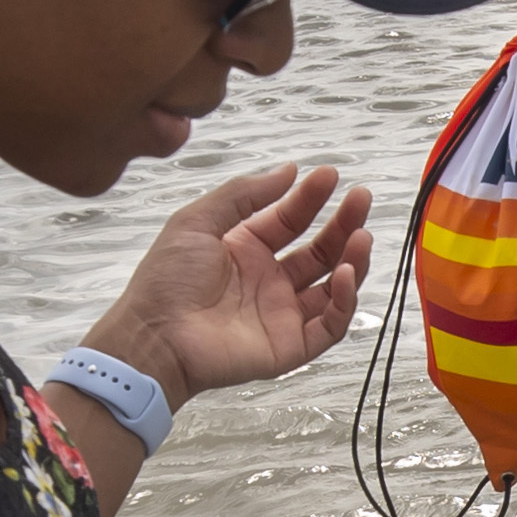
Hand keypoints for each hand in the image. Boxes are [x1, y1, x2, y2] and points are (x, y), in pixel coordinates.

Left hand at [91, 163, 373, 405]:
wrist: (154, 336)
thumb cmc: (167, 279)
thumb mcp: (198, 221)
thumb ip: (244, 194)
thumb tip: (288, 170)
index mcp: (246, 250)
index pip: (290, 220)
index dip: (311, 198)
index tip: (330, 175)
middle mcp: (269, 280)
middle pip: (320, 251)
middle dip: (343, 224)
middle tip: (361, 198)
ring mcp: (282, 314)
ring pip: (333, 287)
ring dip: (352, 260)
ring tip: (362, 236)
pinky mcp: (290, 346)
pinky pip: (329, 325)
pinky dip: (344, 301)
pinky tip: (345, 273)